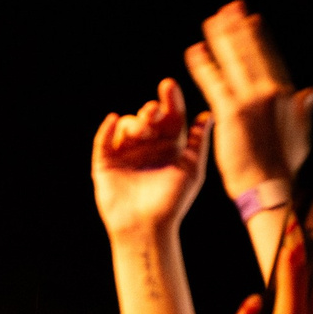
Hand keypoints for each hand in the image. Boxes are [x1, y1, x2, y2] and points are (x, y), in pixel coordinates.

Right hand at [90, 78, 211, 241]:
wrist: (146, 227)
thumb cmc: (172, 202)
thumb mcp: (192, 169)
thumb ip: (198, 142)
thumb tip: (209, 114)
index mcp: (170, 147)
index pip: (170, 117)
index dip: (170, 100)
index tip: (168, 86)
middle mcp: (148, 147)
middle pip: (148, 118)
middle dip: (151, 111)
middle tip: (154, 112)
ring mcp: (126, 154)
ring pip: (127, 126)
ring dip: (134, 123)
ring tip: (141, 132)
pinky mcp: (106, 164)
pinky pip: (103, 140)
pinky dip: (107, 129)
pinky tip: (113, 121)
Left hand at [182, 2, 312, 193]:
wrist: (271, 187)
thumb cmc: (284, 167)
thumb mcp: (300, 134)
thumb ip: (302, 110)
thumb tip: (311, 90)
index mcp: (285, 95)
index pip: (269, 58)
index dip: (258, 38)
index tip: (251, 21)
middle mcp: (269, 92)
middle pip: (251, 52)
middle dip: (239, 28)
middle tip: (229, 8)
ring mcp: (250, 100)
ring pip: (233, 61)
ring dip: (221, 39)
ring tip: (210, 22)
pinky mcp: (231, 113)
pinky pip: (214, 82)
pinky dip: (203, 65)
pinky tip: (194, 52)